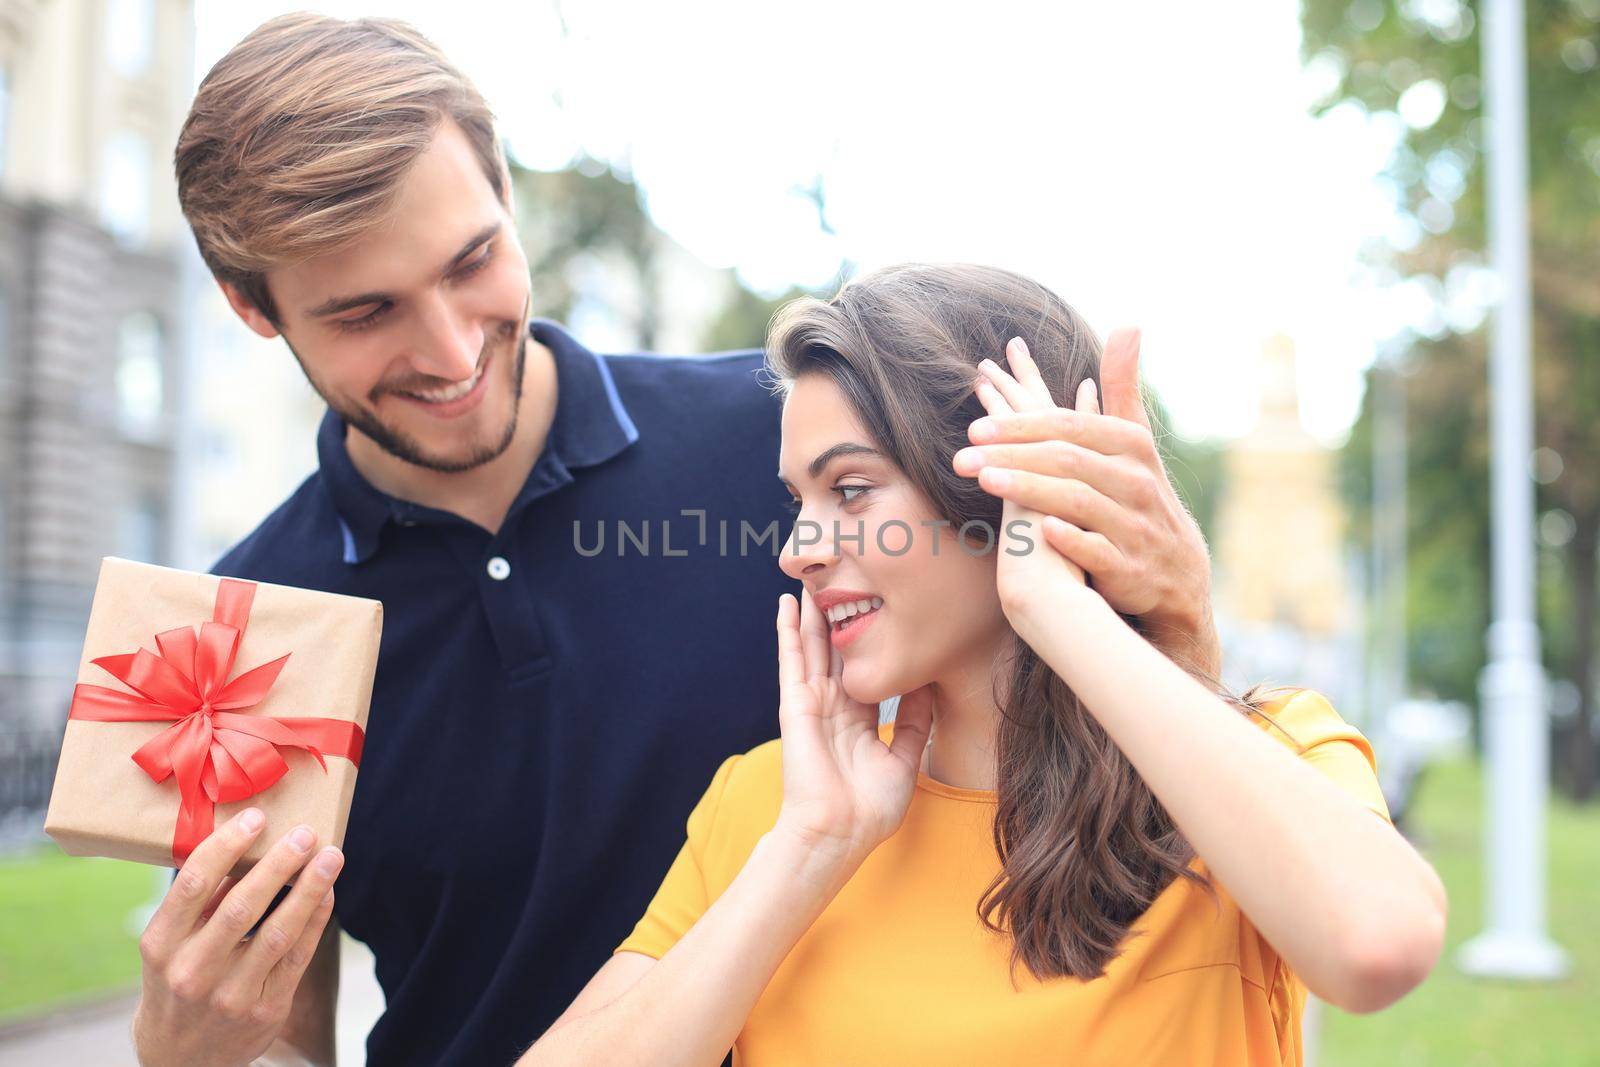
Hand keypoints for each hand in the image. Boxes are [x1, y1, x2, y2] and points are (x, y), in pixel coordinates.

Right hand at [132, 809, 342, 1066]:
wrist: (180, 1057)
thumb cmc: (177, 982)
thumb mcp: (168, 945)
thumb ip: (199, 901)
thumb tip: (242, 843)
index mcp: (161, 945)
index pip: (193, 885)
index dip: (226, 847)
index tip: (256, 818)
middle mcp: (192, 971)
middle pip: (241, 907)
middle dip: (278, 864)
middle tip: (304, 832)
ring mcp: (230, 994)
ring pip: (278, 932)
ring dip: (309, 889)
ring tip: (330, 856)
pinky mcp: (265, 1009)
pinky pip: (298, 956)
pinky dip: (316, 919)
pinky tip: (328, 892)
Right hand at [771, 589, 933, 873]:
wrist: (837, 834)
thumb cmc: (868, 810)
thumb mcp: (904, 761)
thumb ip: (914, 724)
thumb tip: (927, 684)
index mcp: (859, 719)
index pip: (866, 668)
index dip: (873, 639)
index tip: (886, 607)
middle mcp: (834, 706)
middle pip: (837, 649)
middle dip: (839, 614)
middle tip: (846, 576)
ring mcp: (812, 703)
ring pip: (813, 646)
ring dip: (813, 612)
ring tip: (814, 577)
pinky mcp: (796, 704)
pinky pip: (792, 660)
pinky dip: (787, 631)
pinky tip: (785, 603)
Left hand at [955, 329, 1219, 670]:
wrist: (1176, 575)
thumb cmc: (1140, 498)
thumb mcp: (1136, 443)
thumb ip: (1124, 388)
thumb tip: (1128, 324)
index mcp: (1132, 448)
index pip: (1070, 428)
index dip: (1021, 426)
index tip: (975, 428)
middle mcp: (1136, 483)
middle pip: (1067, 460)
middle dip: (1011, 456)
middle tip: (962, 458)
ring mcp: (1135, 527)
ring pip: (1079, 501)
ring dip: (1029, 490)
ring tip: (985, 483)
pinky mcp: (1130, 568)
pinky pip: (1100, 552)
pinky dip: (1072, 540)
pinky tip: (1042, 531)